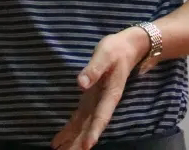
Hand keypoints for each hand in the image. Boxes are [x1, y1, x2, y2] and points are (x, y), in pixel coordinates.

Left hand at [51, 28, 150, 149]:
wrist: (127, 48)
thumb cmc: (116, 50)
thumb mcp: (105, 54)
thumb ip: (94, 69)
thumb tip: (81, 83)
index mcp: (110, 94)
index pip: (101, 116)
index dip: (94, 131)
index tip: (88, 146)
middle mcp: (103, 103)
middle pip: (90, 126)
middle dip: (79, 142)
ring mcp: (96, 102)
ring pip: (84, 126)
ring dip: (73, 140)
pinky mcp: (90, 99)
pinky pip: (80, 118)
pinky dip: (71, 129)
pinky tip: (62, 140)